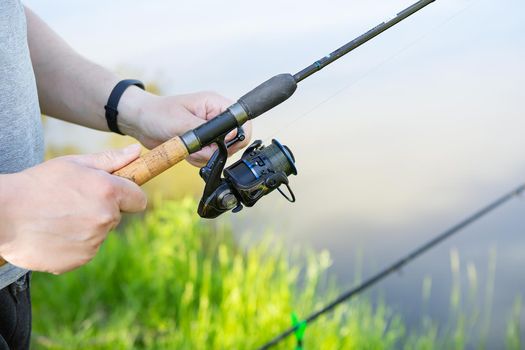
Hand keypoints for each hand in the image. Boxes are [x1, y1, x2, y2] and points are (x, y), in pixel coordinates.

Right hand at [0, 145, 146, 273]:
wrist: (2, 214)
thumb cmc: (38, 184)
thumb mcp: (74, 164)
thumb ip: (110, 160)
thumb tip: (136, 152)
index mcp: (108, 192)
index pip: (139, 200)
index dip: (128, 196)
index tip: (115, 194)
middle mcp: (105, 218)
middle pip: (116, 216)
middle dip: (101, 209)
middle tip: (71, 203)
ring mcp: (93, 242)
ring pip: (99, 234)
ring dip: (86, 228)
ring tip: (58, 218)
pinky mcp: (79, 260)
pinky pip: (84, 251)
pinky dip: (73, 245)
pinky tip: (53, 234)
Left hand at [119, 89, 251, 166]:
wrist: (140, 123)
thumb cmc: (157, 113)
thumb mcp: (180, 122)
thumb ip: (204, 133)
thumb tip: (224, 143)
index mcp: (216, 105)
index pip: (242, 121)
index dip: (237, 136)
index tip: (219, 144)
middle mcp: (216, 119)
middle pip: (235, 142)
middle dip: (216, 150)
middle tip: (196, 146)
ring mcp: (210, 133)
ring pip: (221, 154)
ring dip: (203, 156)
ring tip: (185, 146)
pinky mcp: (202, 144)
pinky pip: (209, 159)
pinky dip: (197, 160)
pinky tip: (183, 151)